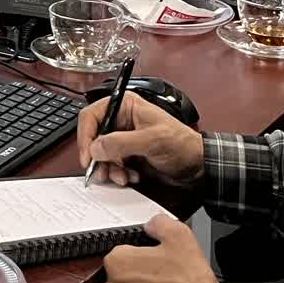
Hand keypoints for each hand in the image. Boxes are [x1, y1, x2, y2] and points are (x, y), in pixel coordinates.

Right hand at [79, 91, 204, 191]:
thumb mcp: (152, 140)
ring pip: (101, 154)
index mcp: (125, 106)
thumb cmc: (182, 143)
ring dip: (108, 169)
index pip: (92, 116)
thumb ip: (122, 143)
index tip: (88, 156)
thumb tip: (97, 147)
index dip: (86, 136)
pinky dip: (118, 174)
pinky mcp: (126, 155)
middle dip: (98, 157)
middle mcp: (121, 121)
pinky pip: (111, 165)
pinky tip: (131, 177)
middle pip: (94, 137)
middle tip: (102, 172)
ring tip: (121, 177)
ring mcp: (123, 139)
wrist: (197, 165)